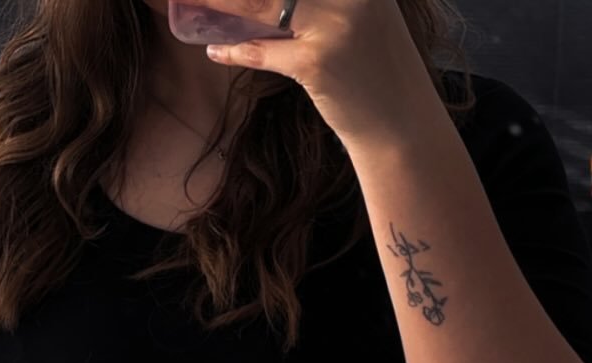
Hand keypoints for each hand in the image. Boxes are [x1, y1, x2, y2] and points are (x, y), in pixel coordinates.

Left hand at [201, 0, 437, 150]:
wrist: (401, 122)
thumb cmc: (376, 68)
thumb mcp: (356, 15)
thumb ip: (317, 2)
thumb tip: (256, 2)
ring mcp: (334, 22)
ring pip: (260, 2)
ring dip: (218, 2)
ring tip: (190, 4)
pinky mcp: (318, 61)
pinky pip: (262, 49)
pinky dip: (234, 49)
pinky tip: (215, 49)